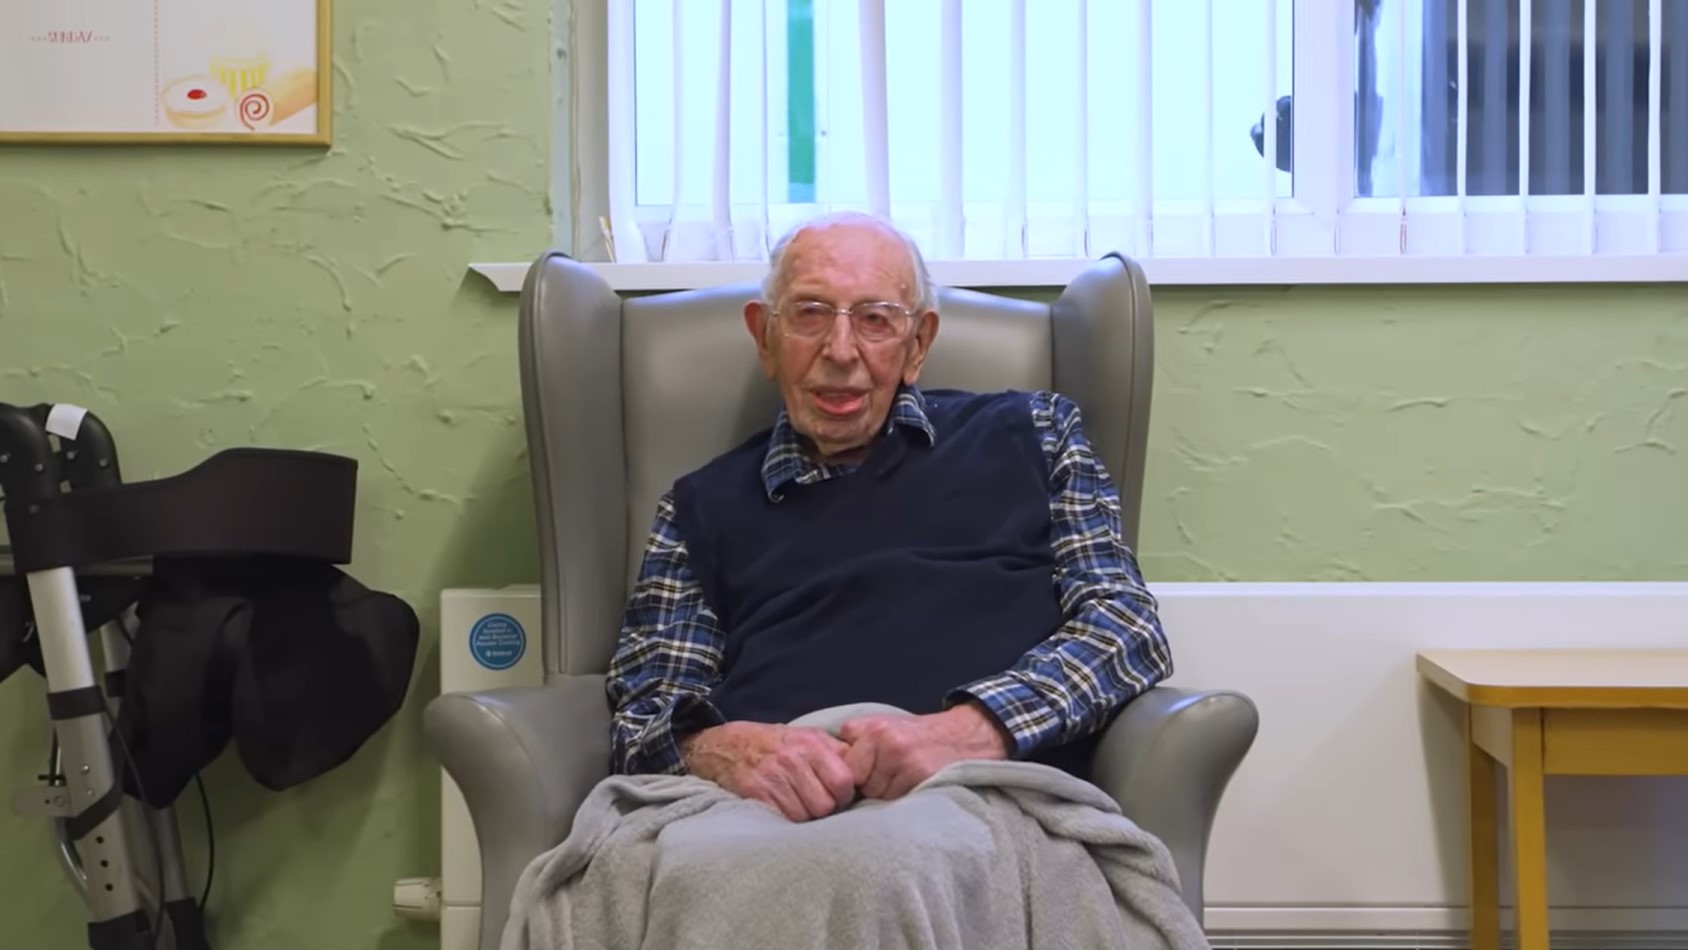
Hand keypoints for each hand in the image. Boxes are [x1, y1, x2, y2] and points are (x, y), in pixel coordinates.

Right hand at [679, 721, 856, 820]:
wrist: (726, 746)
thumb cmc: (774, 743)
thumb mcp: (806, 735)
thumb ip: (835, 751)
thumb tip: (865, 771)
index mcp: (811, 744)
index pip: (844, 782)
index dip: (844, 795)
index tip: (838, 796)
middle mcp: (793, 760)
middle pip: (826, 805)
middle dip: (825, 809)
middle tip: (816, 804)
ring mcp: (774, 778)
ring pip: (806, 816)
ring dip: (805, 817)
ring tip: (798, 805)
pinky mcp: (758, 795)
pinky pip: (785, 819)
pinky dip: (787, 820)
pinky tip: (783, 809)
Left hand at [839, 702, 1011, 801]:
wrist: (963, 737)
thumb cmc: (917, 735)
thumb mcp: (883, 723)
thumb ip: (855, 736)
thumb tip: (826, 758)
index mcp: (875, 731)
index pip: (846, 769)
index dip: (852, 779)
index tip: (860, 780)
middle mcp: (889, 745)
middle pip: (862, 785)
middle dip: (869, 788)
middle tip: (885, 780)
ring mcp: (906, 763)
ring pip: (879, 796)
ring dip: (885, 796)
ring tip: (900, 783)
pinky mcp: (922, 779)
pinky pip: (898, 801)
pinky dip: (901, 800)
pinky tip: (910, 789)